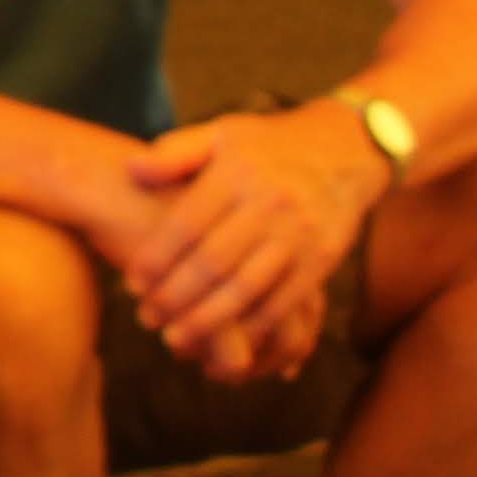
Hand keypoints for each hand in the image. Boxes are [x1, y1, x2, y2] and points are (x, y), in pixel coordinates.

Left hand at [121, 108, 380, 371]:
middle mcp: (269, 204)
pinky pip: (286, 301)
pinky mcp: (323, 258)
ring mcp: (299, 234)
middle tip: (146, 319)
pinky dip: (256, 327)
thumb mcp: (221, 133)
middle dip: (176, 297)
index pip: (187, 224)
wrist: (345, 150)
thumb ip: (176, 152)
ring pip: (247, 288)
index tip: (131, 283)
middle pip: (214, 262)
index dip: (157, 258)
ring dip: (209, 320)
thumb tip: (132, 170)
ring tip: (176, 340)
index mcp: (236, 173)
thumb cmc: (268, 146)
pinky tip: (230, 343)